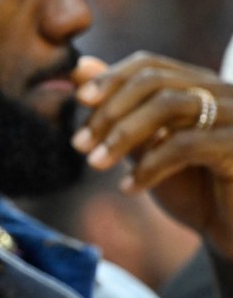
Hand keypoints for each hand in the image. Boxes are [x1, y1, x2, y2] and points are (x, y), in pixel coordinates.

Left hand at [70, 52, 232, 255]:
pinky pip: (186, 144)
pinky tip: (129, 188)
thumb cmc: (190, 187)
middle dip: (109, 111)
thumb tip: (79, 68)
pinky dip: (149, 166)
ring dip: (122, 135)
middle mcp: (222, 93)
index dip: (111, 78)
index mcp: (198, 86)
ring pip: (169, 105)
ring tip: (95, 164)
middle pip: (155, 81)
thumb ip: (118, 109)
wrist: (230, 232)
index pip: (149, 64)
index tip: (79, 100)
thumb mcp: (145, 145)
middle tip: (79, 143)